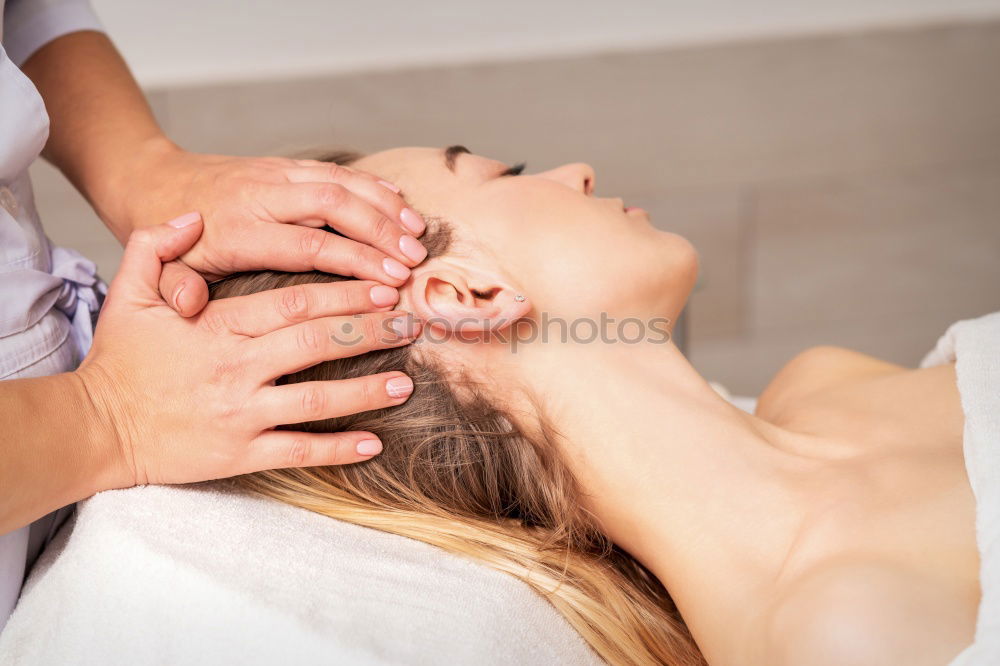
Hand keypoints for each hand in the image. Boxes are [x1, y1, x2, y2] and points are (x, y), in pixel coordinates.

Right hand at [77, 213, 420, 489]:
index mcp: (219, 326)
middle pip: (316, 343)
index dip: (345, 293)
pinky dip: (337, 450)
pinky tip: (374, 445)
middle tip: (410, 324)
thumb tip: (192, 216)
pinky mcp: (239, 453)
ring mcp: (241, 414)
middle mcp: (237, 368)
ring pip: (316, 400)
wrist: (94, 427)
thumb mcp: (128, 293)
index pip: (295, 302)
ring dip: (366, 391)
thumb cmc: (119, 360)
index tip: (383, 286)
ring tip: (406, 382)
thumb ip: (158, 247)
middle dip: (368, 331)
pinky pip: (297, 452)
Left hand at [111, 138, 427, 316]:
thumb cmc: (166, 241)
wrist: (152, 183)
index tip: (390, 282)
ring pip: (339, 180)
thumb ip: (173, 289)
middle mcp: (260, 195)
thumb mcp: (158, 274)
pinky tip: (399, 200)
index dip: (354, 261)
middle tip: (415, 260)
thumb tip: (189, 306)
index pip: (309, 244)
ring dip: (383, 205)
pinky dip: (370, 183)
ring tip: (418, 232)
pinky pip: (334, 168)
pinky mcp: (283, 165)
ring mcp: (274, 175)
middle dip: (380, 231)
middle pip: (333, 205)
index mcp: (237, 230)